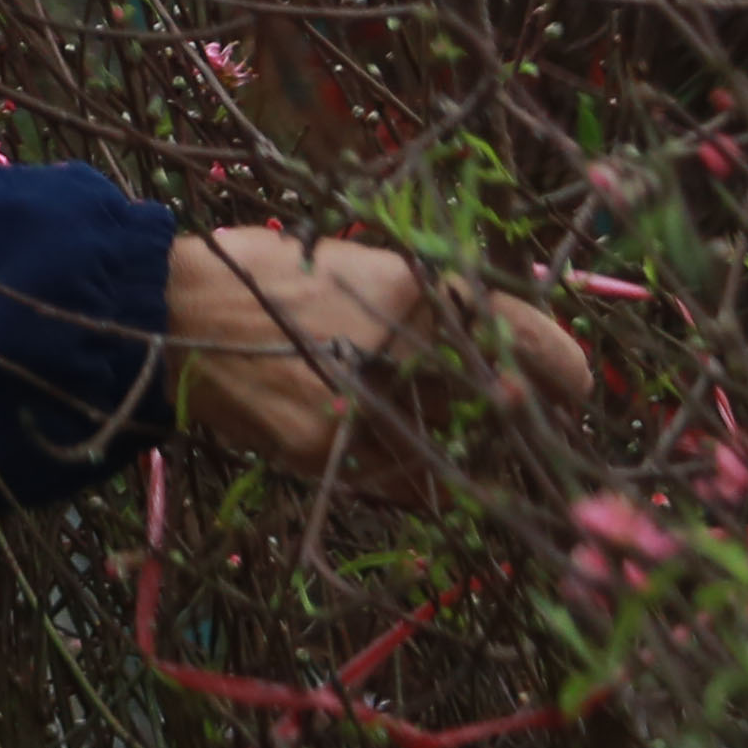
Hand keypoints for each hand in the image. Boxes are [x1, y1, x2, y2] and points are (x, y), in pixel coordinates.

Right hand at [166, 224, 591, 471]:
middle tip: (505, 420)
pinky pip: (403, 483)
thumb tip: (501, 346)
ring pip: (453, 451)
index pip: (527, 338)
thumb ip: (429, 303)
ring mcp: (370, 406)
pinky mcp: (334, 452)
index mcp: (418, 289)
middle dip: (505, 417)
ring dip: (453, 450)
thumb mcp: (360, 264)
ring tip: (412, 426)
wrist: (176, 314)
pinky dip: (405, 476)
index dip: (561, 369)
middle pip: (498, 405)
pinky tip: (375, 447)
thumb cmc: (269, 277)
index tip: (572, 389)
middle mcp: (405, 347)